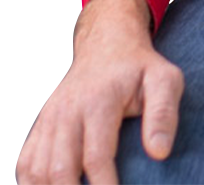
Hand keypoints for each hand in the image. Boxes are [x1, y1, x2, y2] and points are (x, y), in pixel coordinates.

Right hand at [18, 0, 183, 184]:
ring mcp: (49, 120)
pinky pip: (26, 165)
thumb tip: (159, 152)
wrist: (108, 45)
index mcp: (99, 100)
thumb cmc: (138, 67)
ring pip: (37, 172)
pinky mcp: (40, 127)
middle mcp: (67, 111)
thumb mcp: (165, 79)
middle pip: (60, 170)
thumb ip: (164, 113)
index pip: (96, 155)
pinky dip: (35, 183)